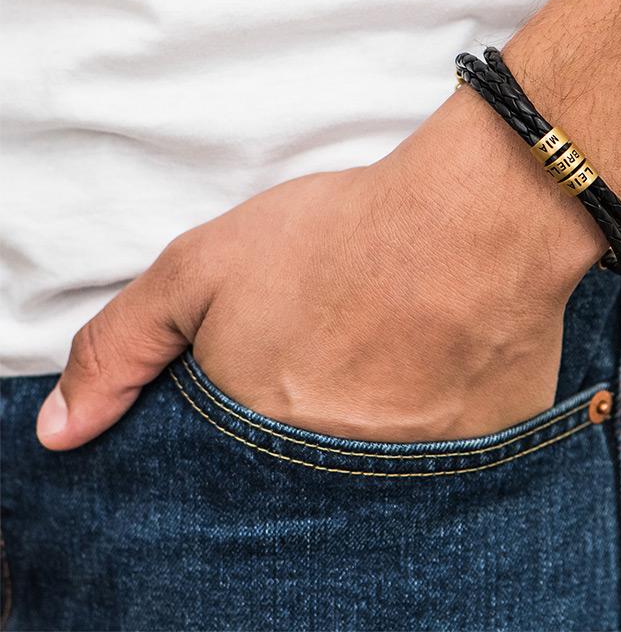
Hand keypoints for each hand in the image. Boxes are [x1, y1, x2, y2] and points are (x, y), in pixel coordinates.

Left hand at [36, 89, 605, 449]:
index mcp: (262, 436)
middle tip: (347, 341)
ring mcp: (416, 475)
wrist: (472, 222)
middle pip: (304, 468)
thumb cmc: (341, 236)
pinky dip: (437, 414)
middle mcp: (336, 476)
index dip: (251, 411)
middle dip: (316, 406)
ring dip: (379, 411)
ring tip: (395, 343)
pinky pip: (449, 455)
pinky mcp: (482, 455)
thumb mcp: (203, 269)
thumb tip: (61, 433)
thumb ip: (122, 348)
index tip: (281, 368)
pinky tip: (444, 356)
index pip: (229, 468)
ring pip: (378, 464)